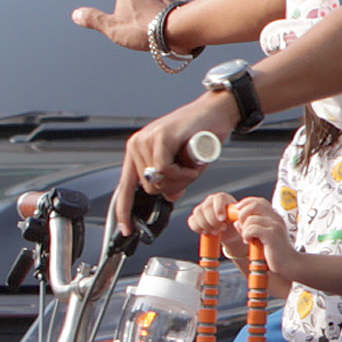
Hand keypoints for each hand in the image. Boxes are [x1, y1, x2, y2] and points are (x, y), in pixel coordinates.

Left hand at [113, 95, 233, 236]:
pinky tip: (191, 165)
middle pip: (148, 187)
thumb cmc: (202, 134)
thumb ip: (174, 182)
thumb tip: (169, 196)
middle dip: (172, 187)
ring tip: (191, 165)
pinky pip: (165, 170)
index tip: (127, 229)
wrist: (216, 112)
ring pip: (156, 180)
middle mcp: (138, 145)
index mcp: (139, 151)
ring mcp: (146, 140)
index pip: (125, 186)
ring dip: (180, 180)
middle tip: (189, 174)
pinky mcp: (159, 137)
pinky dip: (182, 173)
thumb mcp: (185, 165)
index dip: (125, 210)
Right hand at [187, 190, 237, 243]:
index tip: (222, 219)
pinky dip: (198, 228)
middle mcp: (211, 200)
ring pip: (197, 213)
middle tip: (222, 229)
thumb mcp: (241, 221)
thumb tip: (238, 222)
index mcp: (223, 198)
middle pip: (206, 207)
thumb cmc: (237, 224)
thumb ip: (240, 220)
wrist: (230, 232)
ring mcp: (202, 208)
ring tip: (216, 232)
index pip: (219, 198)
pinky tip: (207, 232)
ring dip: (206, 225)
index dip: (219, 208)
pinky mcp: (195, 217)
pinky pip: (192, 221)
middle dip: (213, 221)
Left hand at [226, 196, 292, 266]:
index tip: (238, 210)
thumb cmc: (276, 252)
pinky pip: (252, 229)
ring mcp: (275, 225)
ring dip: (244, 229)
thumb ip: (251, 228)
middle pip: (254, 205)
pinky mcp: (272, 234)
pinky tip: (249, 241)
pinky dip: (246, 235)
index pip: (259, 201)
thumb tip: (237, 222)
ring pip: (250, 219)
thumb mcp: (262, 237)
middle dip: (242, 214)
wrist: (289, 264)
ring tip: (248, 239)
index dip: (246, 202)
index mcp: (275, 217)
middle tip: (241, 227)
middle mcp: (276, 219)